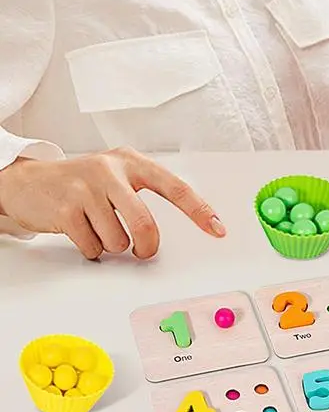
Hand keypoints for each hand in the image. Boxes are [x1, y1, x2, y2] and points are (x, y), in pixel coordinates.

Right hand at [0, 146, 225, 258]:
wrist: (27, 181)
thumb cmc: (83, 183)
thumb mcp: (117, 177)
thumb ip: (144, 193)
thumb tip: (183, 221)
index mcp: (131, 162)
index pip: (175, 187)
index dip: (199, 210)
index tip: (218, 228)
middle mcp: (110, 171)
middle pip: (145, 224)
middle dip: (147, 246)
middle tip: (143, 250)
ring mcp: (85, 189)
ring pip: (119, 241)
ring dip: (113, 246)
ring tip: (100, 229)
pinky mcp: (65, 210)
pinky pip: (93, 247)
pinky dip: (92, 249)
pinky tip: (81, 232)